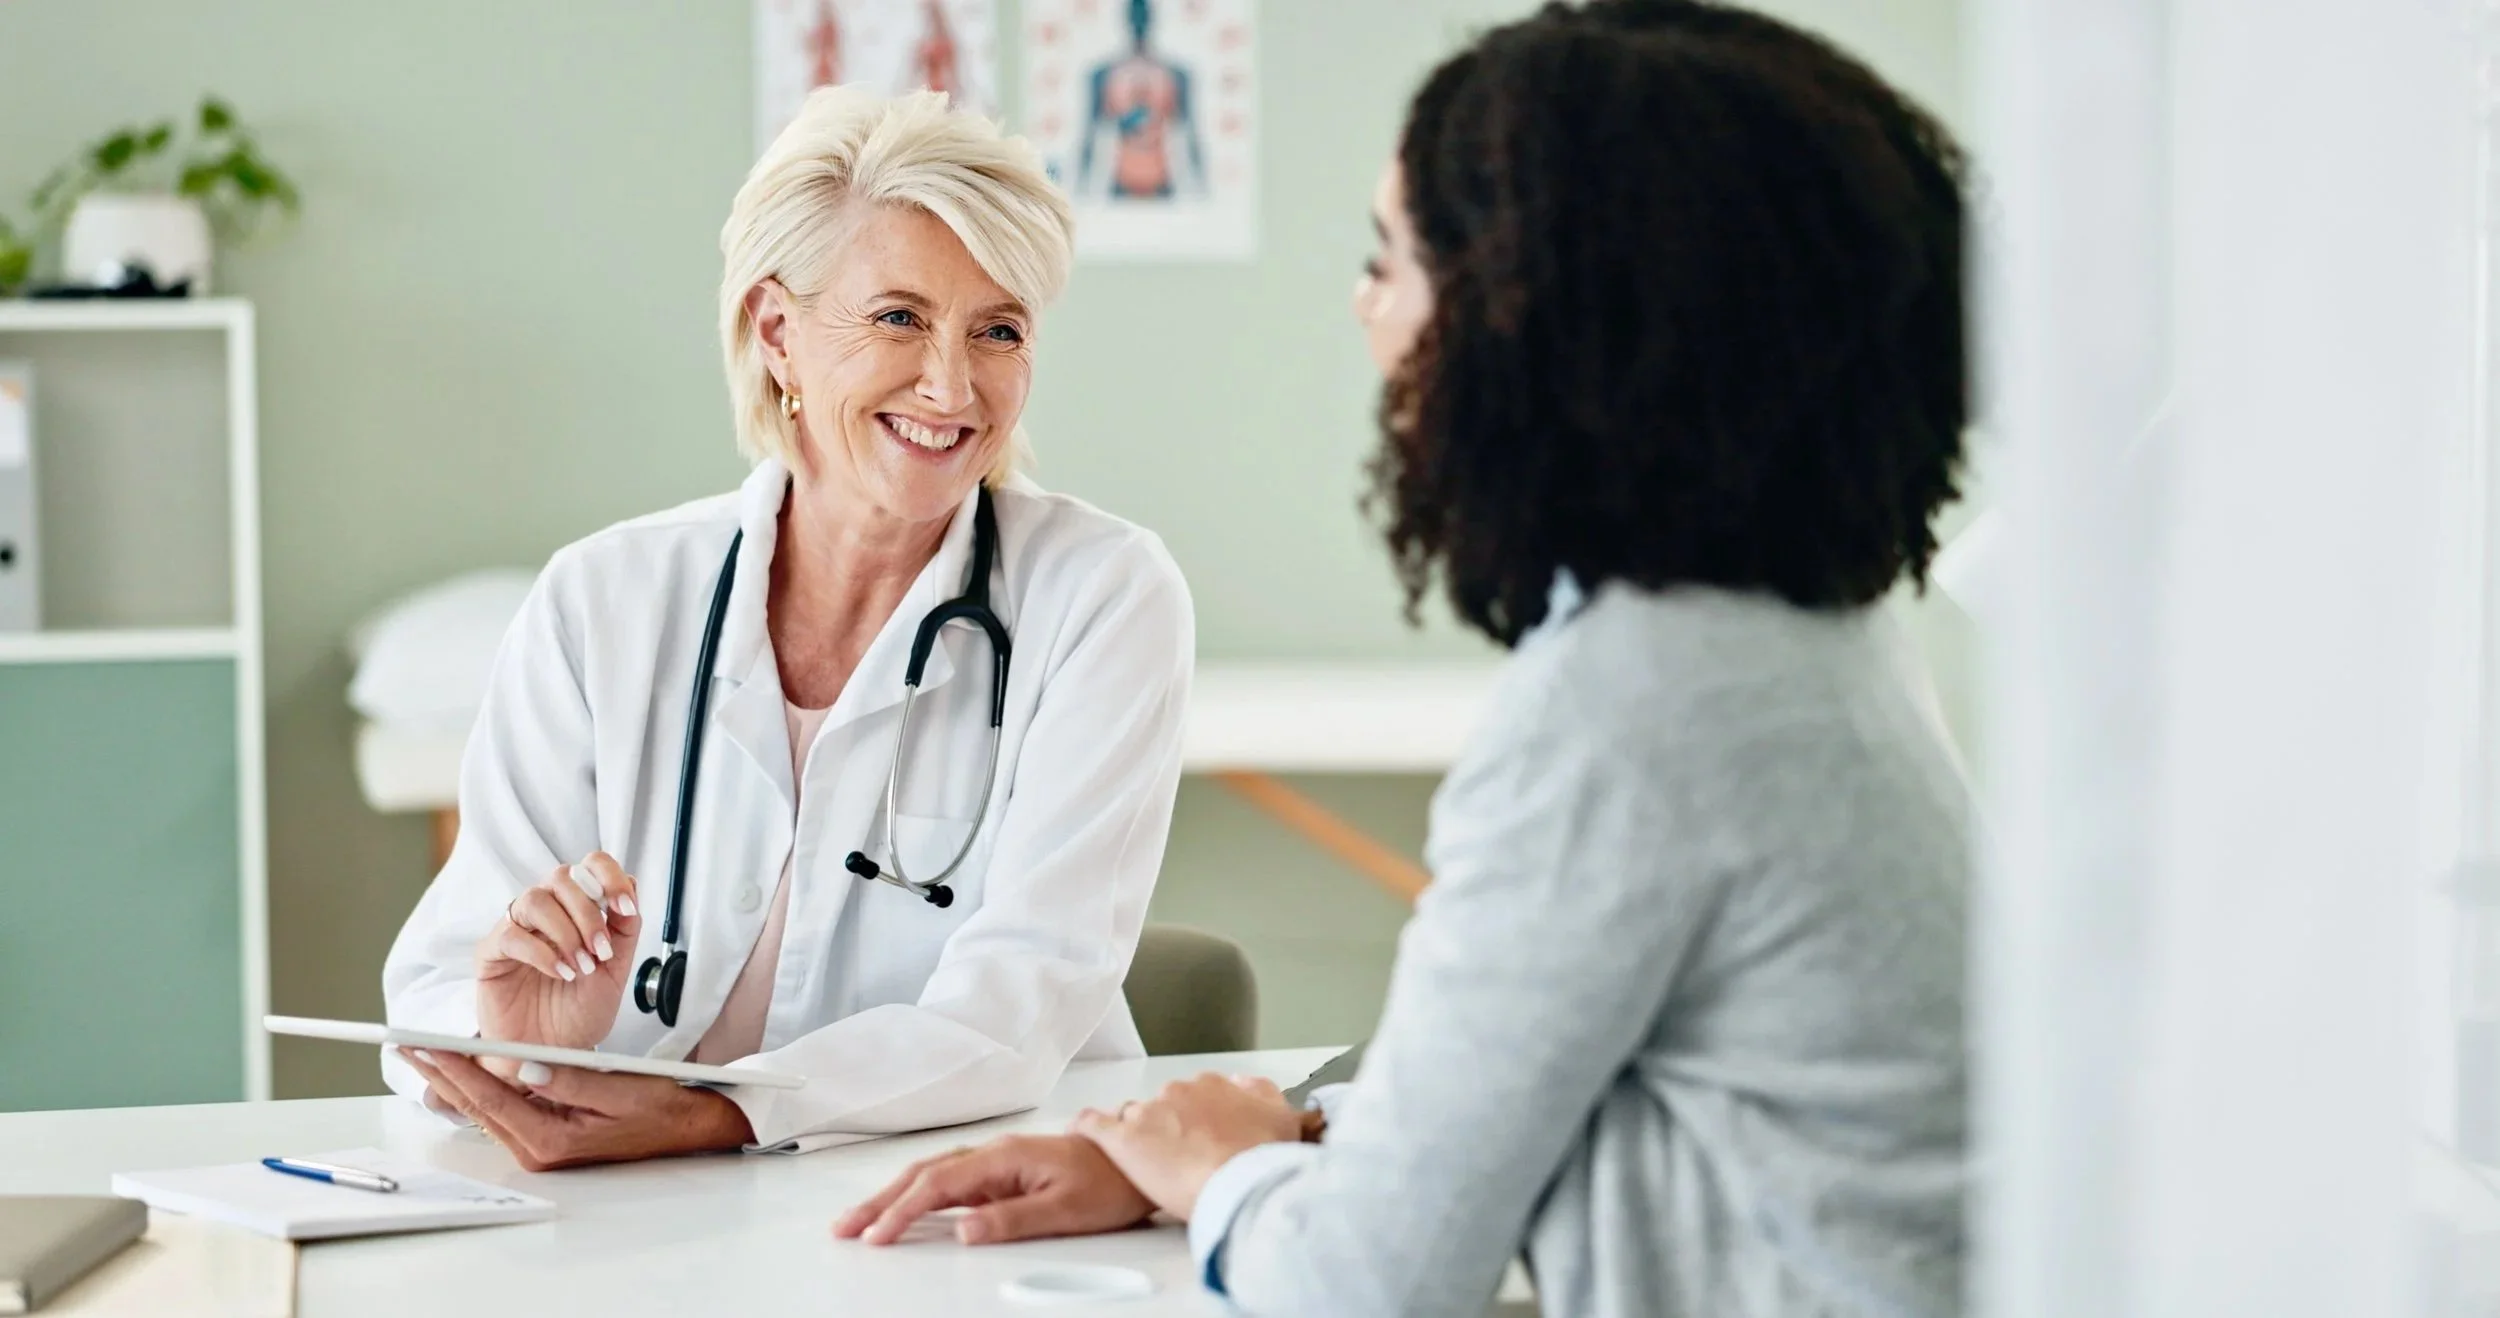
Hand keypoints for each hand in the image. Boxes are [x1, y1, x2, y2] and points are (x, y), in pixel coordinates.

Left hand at [399, 1047, 752, 1170]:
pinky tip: (465, 1072)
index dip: (455, 1068)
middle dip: (441, 1074)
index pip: (491, 1097)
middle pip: (478, 1105)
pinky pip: (503, 1111)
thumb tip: (524, 1067)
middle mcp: (538, 1149)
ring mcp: (540, 1147)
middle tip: (406, 1047)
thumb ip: (568, 1079)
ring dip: (456, 1080)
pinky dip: (480, 1087)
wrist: (687, 1130)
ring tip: (425, 1055)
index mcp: (551, 1138)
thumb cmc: (659, 1108)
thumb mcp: (617, 1088)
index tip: (427, 1045)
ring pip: (486, 1108)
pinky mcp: (546, 1138)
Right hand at [476, 853, 639, 1049]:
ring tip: (581, 967)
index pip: (590, 867)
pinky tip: (560, 972)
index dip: (610, 877)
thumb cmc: (579, 1014)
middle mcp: (547, 913)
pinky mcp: (491, 952)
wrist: (552, 1055)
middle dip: (588, 913)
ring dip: (566, 932)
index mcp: (578, 911)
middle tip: (602, 950)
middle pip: (562, 877)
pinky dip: (542, 952)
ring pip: (535, 899)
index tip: (626, 907)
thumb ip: (624, 932)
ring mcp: (517, 929)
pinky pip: (511, 934)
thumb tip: (632, 889)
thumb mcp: (616, 973)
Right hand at [835, 1134, 1155, 1246]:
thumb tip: (963, 1229)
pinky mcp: (1003, 1174)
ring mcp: (998, 1162)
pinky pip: (949, 1182)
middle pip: (924, 1175)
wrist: (1141, 1161)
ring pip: (933, 1175)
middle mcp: (996, 1153)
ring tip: (862, 1219)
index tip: (876, 1235)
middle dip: (880, 1201)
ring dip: (894, 1196)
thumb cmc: (1111, 1181)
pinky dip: (918, 1195)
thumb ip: (1012, 1219)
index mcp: (1005, 1156)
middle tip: (845, 1227)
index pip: (938, 1184)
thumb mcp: (1065, 1209)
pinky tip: (905, 1209)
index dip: (901, 1210)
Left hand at [1071, 1074, 1303, 1219]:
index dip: (1196, 1120)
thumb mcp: (1282, 1118)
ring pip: (1131, 1118)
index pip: (1195, 1096)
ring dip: (1135, 1135)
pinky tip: (1081, 1135)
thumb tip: (1248, 1085)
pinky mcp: (1123, 1139)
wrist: (1242, 1181)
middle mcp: (1178, 1092)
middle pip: (1162, 1107)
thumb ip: (1263, 1095)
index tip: (1199, 1137)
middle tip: (1178, 1158)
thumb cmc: (1262, 1157)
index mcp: (1213, 1086)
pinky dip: (1086, 1128)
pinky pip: (1092, 1124)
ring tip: (1141, 1162)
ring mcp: (1148, 1113)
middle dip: (1166, 1129)